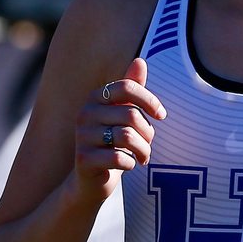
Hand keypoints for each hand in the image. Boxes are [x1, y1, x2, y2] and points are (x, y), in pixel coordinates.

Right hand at [73, 57, 165, 200]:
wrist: (91, 181)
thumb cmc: (112, 143)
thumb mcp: (123, 115)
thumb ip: (132, 89)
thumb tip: (140, 60)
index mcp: (95, 98)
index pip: (127, 87)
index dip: (149, 100)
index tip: (161, 115)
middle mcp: (84, 114)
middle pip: (131, 115)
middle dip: (148, 133)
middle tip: (148, 144)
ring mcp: (81, 137)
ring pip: (127, 137)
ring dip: (143, 150)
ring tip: (143, 156)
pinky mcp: (83, 159)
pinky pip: (119, 158)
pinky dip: (131, 163)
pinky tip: (129, 165)